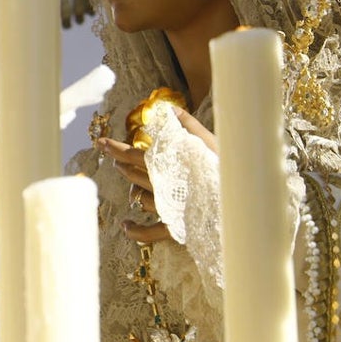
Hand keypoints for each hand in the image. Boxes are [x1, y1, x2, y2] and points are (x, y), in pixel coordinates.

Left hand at [97, 106, 216, 243]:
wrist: (240, 206)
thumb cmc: (225, 171)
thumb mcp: (209, 143)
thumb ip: (188, 126)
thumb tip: (170, 110)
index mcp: (166, 165)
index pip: (133, 154)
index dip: (114, 148)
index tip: (99, 142)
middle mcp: (161, 186)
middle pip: (132, 174)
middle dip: (121, 164)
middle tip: (113, 157)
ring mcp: (166, 208)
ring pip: (139, 197)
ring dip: (130, 187)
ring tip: (125, 177)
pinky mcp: (174, 228)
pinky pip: (149, 232)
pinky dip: (135, 230)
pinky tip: (125, 226)